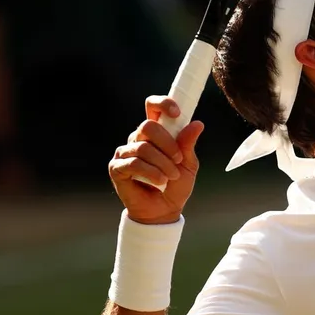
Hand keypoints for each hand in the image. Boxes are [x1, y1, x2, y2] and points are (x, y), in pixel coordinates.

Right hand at [109, 96, 203, 225]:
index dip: (163, 104)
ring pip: (143, 147)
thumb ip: (188, 144)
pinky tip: (159, 181)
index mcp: (156, 133)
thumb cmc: (175, 185)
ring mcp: (125, 152)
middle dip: (167, 143)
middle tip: (178, 160)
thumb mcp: (188, 164)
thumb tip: (197, 124)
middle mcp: (138, 139)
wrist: (164, 210)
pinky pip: (133, 163)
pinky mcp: (117, 167)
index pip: (152, 107)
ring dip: (162, 163)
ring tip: (171, 177)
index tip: (177, 113)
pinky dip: (151, 173)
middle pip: (148, 126)